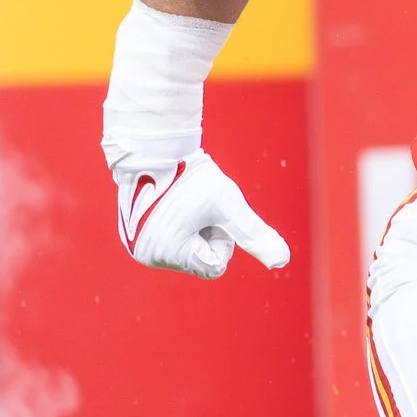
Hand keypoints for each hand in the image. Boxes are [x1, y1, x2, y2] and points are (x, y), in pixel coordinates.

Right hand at [112, 149, 288, 278]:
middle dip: (205, 234)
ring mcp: (139, 247)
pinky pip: (170, 241)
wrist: (155, 151)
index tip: (209, 214)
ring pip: (187, 250)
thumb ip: (254, 235)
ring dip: (191, 230)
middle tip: (194, 208)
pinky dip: (176, 226)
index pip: (215, 265)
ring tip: (182, 205)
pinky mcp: (134, 236)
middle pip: (200, 259)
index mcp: (169, 253)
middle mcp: (149, 256)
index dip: (221, 237)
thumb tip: (281, 261)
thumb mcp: (229, 205)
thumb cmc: (192, 177)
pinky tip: (169, 204)